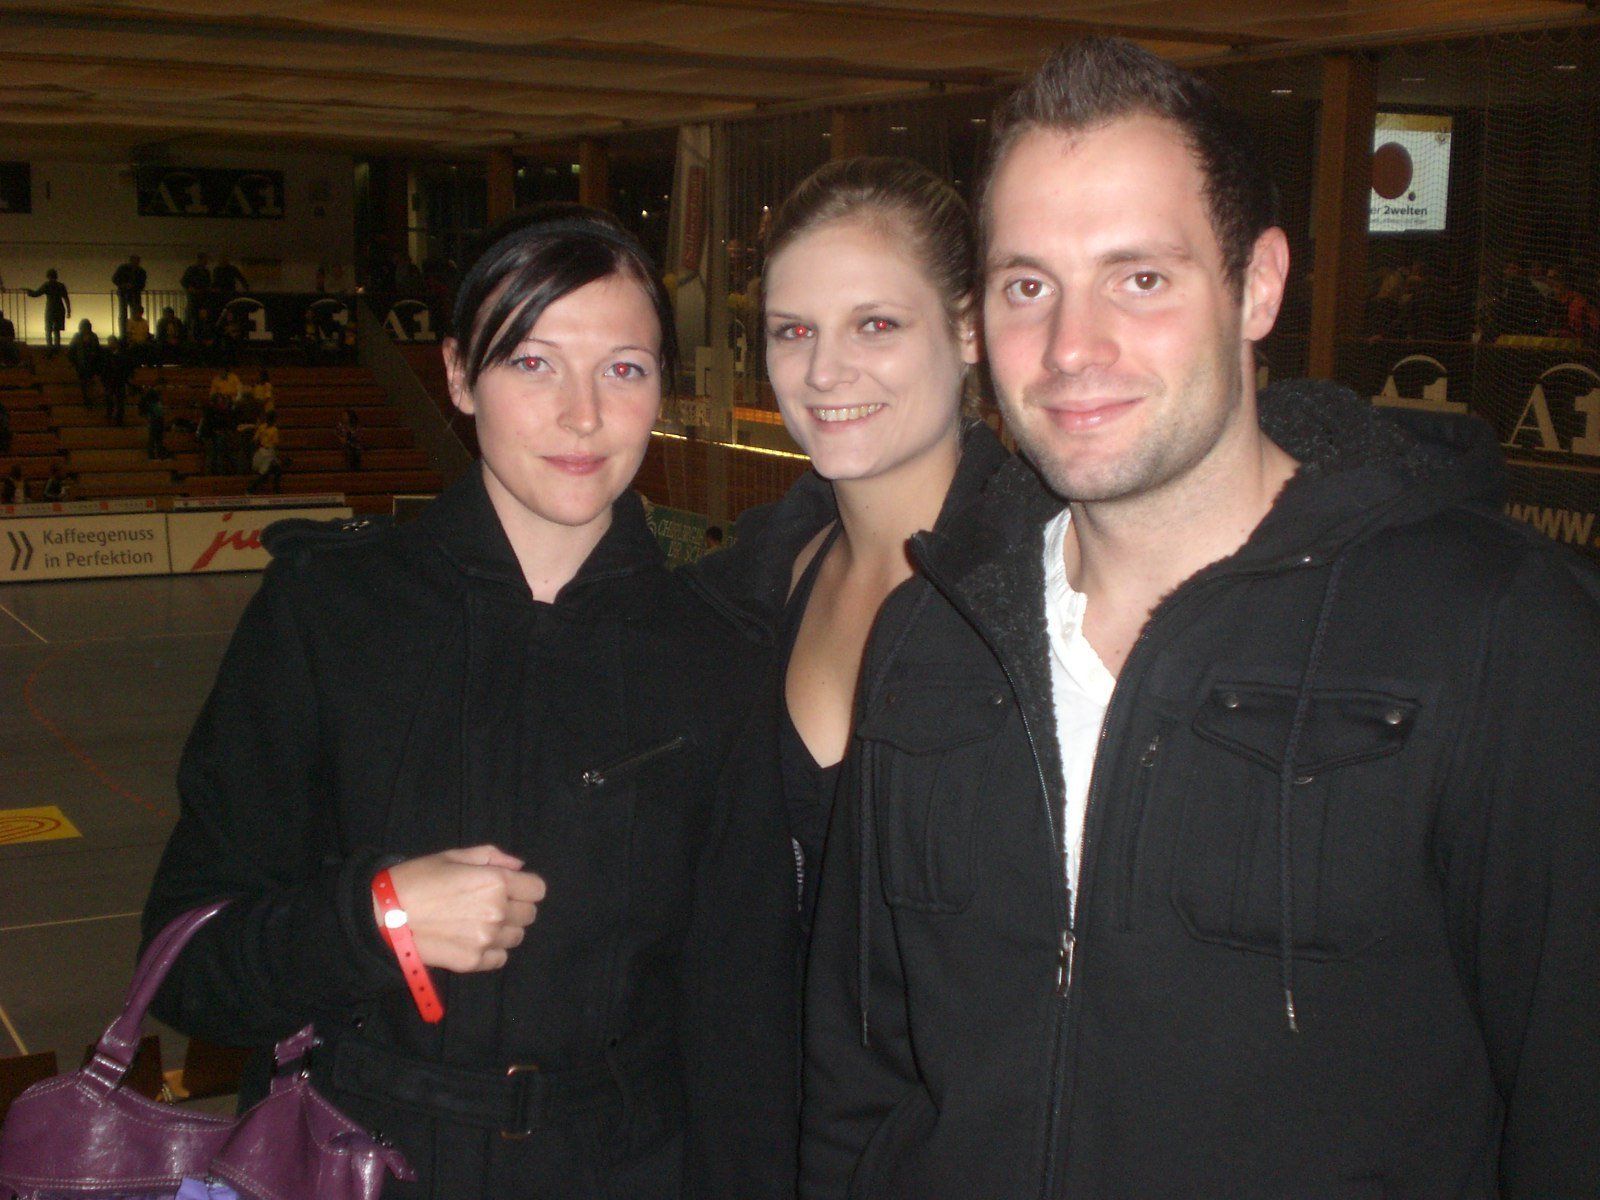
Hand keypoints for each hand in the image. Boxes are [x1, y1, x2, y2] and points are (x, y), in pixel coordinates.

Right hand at [379, 845, 545, 972]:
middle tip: (489, 905)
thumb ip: (492, 857)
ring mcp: (485, 940)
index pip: (537, 890)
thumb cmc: (417, 879)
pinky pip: (500, 958)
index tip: (512, 888)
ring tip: (476, 922)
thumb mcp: (454, 856)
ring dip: (504, 930)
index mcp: (495, 882)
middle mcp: (496, 912)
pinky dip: (491, 951)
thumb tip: (519, 867)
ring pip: (516, 937)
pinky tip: (471, 940)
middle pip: (529, 914)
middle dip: (515, 907)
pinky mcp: (473, 962)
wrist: (383, 915)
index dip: (526, 887)